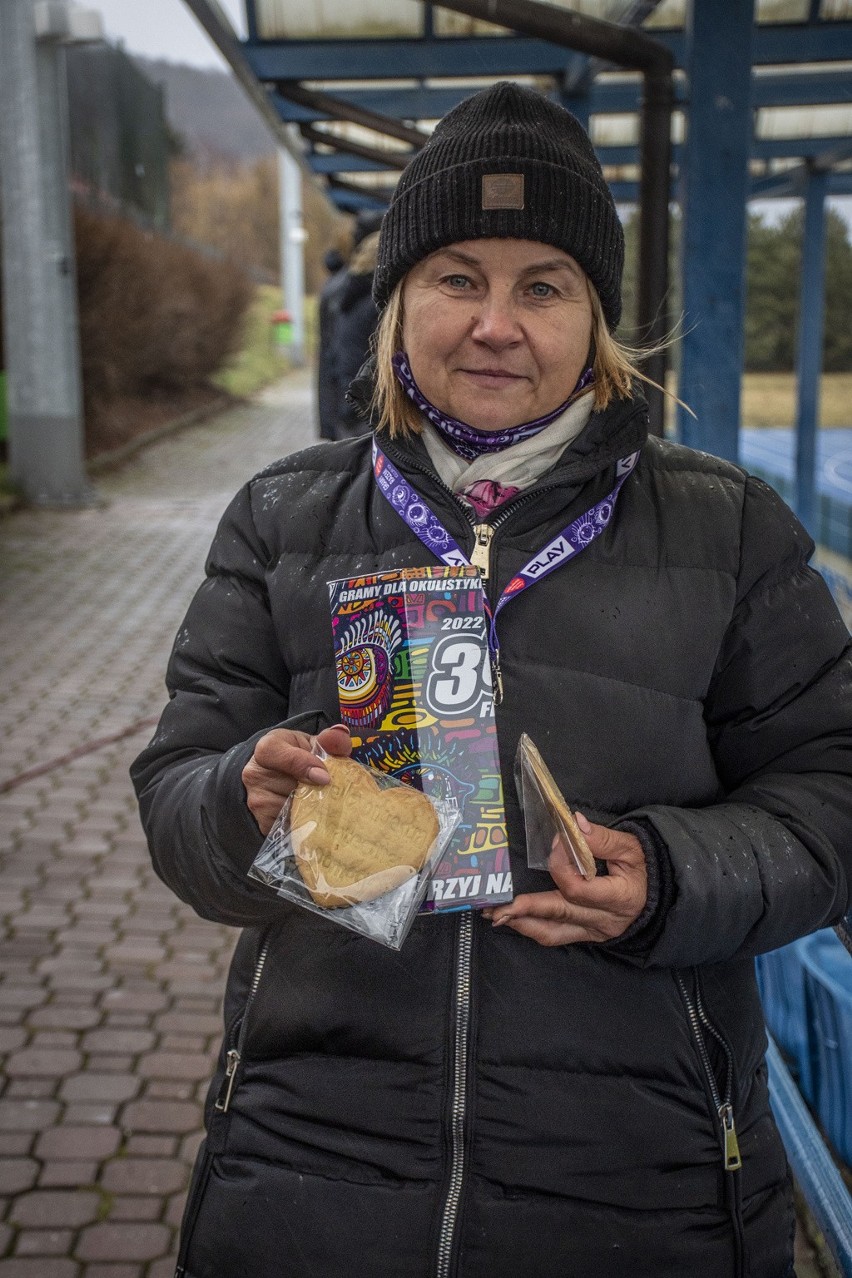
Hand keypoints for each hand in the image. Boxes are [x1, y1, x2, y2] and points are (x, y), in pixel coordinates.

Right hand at [242, 724, 351, 834]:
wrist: (278, 776)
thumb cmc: (299, 757)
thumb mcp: (313, 743)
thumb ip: (330, 739)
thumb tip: (340, 734)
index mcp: (268, 749)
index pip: (281, 756)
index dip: (304, 765)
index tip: (324, 777)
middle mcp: (255, 774)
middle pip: (293, 788)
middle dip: (316, 790)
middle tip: (330, 790)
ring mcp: (257, 800)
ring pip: (294, 809)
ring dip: (314, 808)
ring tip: (322, 801)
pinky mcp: (264, 823)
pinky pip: (291, 827)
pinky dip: (307, 824)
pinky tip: (314, 816)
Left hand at [483, 813, 646, 946]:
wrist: (658, 894)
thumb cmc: (645, 868)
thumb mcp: (631, 848)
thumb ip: (601, 838)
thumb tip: (574, 825)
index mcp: (619, 898)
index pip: (578, 888)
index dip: (561, 865)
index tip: (556, 843)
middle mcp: (604, 920)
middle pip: (559, 914)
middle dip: (525, 909)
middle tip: (495, 905)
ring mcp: (594, 932)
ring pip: (553, 933)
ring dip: (522, 923)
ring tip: (495, 914)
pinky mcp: (587, 935)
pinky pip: (557, 936)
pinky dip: (533, 928)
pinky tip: (514, 920)